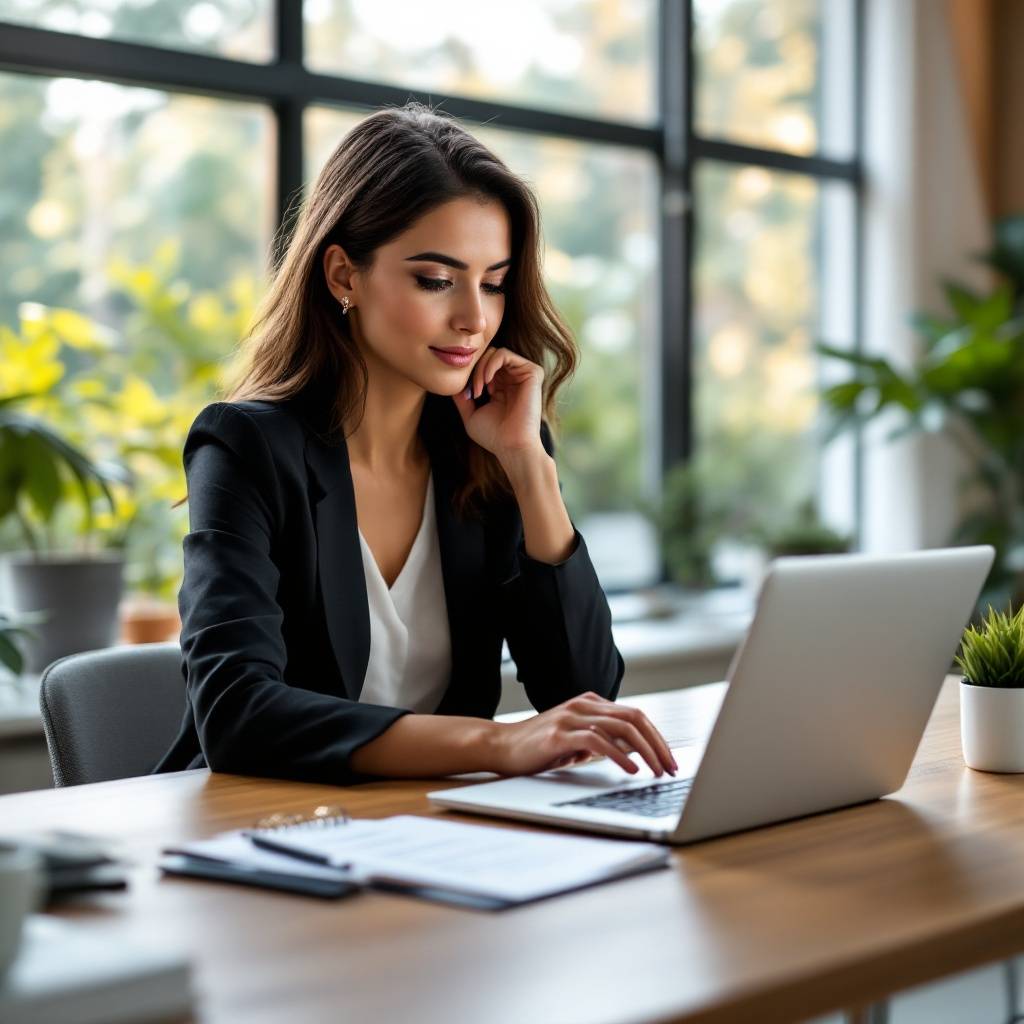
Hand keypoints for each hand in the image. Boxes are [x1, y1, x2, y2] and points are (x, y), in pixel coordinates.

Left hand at [451, 346, 545, 464]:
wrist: (511, 446)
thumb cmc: (493, 436)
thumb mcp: (470, 415)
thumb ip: (461, 397)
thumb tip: (451, 382)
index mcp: (501, 386)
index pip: (482, 365)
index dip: (470, 375)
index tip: (465, 394)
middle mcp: (513, 378)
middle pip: (487, 356)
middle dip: (474, 370)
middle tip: (471, 391)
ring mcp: (523, 374)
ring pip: (494, 353)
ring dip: (480, 368)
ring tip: (478, 388)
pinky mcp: (532, 372)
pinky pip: (504, 354)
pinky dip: (490, 364)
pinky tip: (487, 382)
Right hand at [490, 691, 678, 777]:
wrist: (502, 746)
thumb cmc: (539, 746)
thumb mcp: (576, 740)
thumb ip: (602, 740)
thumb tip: (635, 752)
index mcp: (591, 703)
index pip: (635, 715)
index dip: (656, 737)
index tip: (669, 759)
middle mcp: (584, 705)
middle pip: (634, 718)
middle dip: (658, 744)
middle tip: (671, 768)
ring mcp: (572, 717)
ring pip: (621, 728)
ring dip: (645, 752)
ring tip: (656, 772)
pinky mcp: (560, 734)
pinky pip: (598, 741)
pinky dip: (619, 756)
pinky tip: (630, 770)